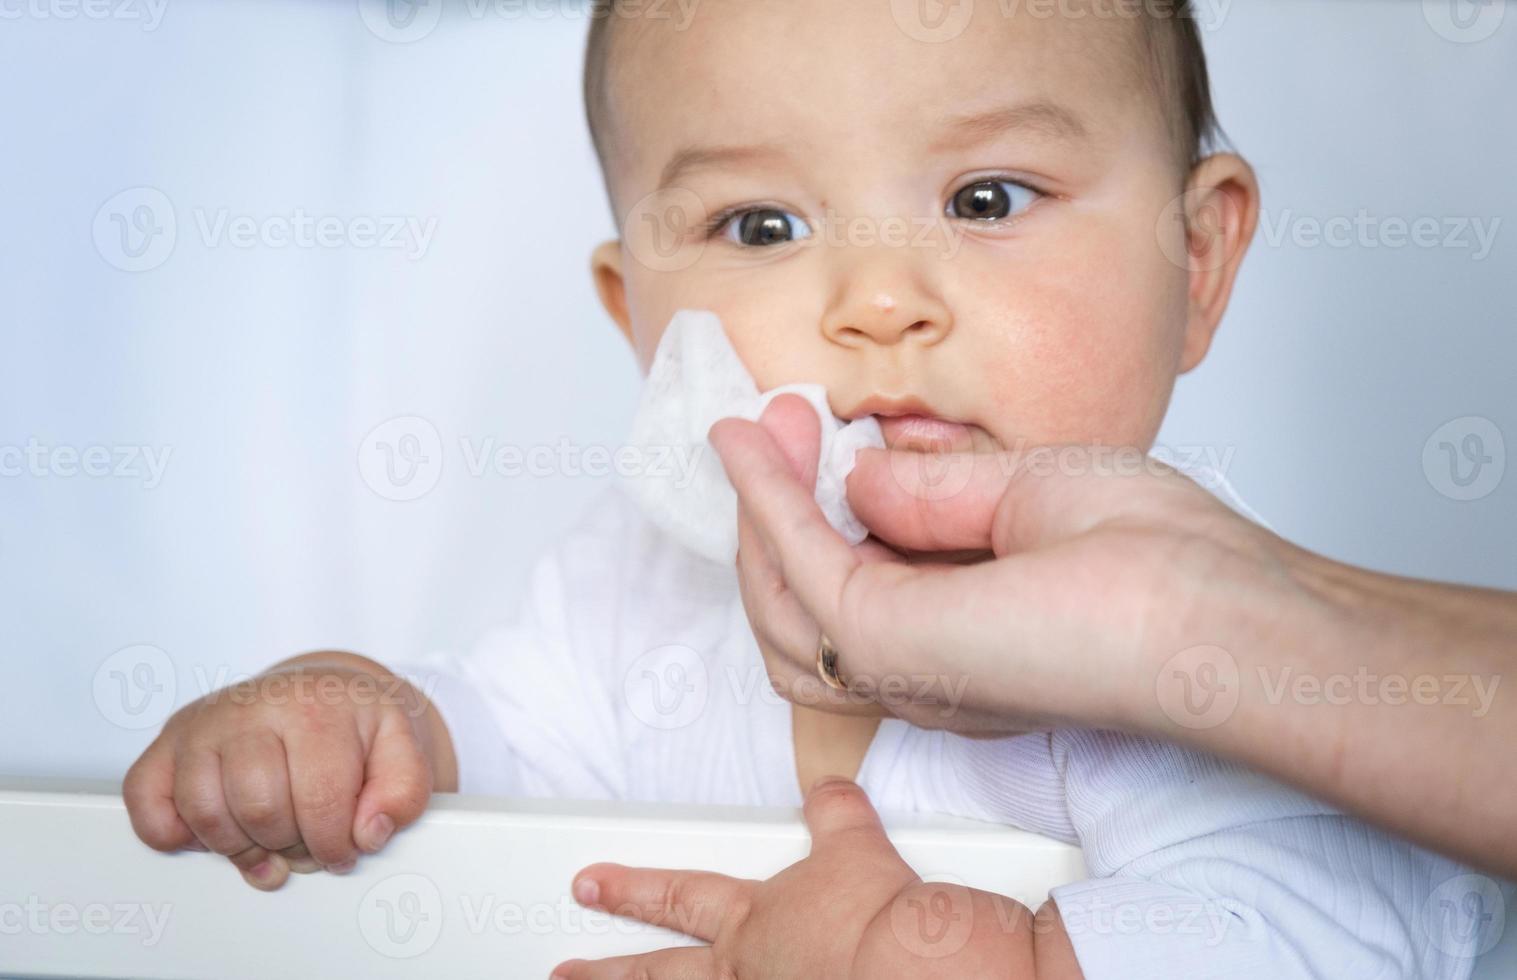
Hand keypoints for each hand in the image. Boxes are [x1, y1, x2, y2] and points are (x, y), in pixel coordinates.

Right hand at [122, 652, 448, 889]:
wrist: (322, 690)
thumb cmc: (356, 723)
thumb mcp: (401, 745)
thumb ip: (404, 789)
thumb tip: (369, 831)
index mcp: (316, 707)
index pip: (320, 801)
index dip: (335, 843)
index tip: (344, 850)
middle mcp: (253, 706)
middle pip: (260, 809)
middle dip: (290, 845)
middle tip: (308, 843)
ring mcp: (204, 721)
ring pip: (204, 812)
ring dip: (240, 845)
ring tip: (270, 840)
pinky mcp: (169, 740)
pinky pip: (147, 802)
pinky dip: (173, 832)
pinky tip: (216, 830)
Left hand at [552, 778, 1079, 979]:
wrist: (913, 961)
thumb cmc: (883, 914)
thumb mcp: (858, 843)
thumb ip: (836, 814)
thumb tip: (831, 785)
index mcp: (757, 916)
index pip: (679, 895)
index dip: (631, 888)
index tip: (591, 883)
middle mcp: (747, 967)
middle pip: (659, 971)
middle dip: (607, 970)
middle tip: (565, 971)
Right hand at [709, 394, 1278, 734]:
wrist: (1216, 612)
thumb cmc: (1166, 563)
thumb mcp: (1031, 492)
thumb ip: (934, 492)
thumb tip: (857, 477)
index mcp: (960, 635)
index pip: (854, 583)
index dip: (816, 506)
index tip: (805, 428)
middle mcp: (921, 664)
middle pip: (798, 605)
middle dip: (771, 508)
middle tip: (771, 422)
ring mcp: (900, 662)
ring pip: (780, 603)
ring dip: (758, 511)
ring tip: (757, 433)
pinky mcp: (887, 642)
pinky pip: (795, 568)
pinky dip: (767, 504)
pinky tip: (758, 449)